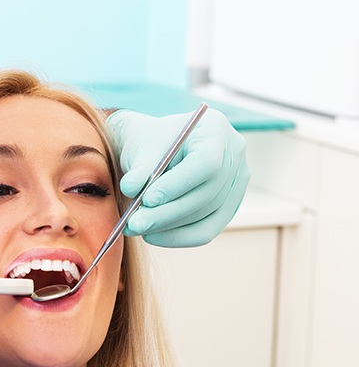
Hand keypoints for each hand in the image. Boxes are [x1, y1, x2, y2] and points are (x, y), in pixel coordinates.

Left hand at [107, 109, 249, 246]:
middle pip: (206, 193)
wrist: (158, 150)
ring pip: (206, 214)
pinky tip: (153, 236)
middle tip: (135, 223)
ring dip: (168, 226)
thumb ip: (138, 168)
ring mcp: (236, 182)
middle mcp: (234, 154)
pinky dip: (179, 237)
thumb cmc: (151, 143)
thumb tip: (130, 188)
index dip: (177, 184)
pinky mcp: (229, 206)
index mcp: (215, 129)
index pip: (206, 162)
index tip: (147, 199)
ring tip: (136, 227)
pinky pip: (208, 229)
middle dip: (167, 213)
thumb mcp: (141, 148)